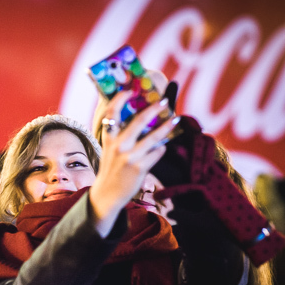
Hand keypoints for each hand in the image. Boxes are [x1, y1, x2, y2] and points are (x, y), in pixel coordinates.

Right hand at [89, 94, 178, 235]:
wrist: (108, 193)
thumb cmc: (112, 168)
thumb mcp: (110, 150)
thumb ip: (120, 136)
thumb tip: (141, 119)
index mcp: (108, 138)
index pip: (111, 114)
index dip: (119, 99)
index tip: (130, 90)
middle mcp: (118, 146)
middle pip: (138, 121)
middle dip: (153, 109)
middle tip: (164, 101)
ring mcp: (129, 157)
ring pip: (153, 137)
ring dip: (167, 127)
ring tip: (176, 120)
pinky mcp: (139, 168)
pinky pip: (157, 153)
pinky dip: (161, 149)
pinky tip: (161, 147)